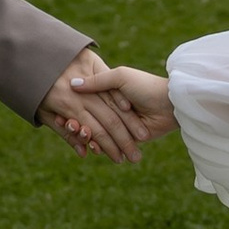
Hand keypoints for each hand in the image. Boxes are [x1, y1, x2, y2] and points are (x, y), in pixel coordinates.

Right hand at [36, 51, 167, 164]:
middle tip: (67, 127)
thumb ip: (98, 82)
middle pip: (89, 119)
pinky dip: (101, 148)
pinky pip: (111, 145)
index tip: (57, 113)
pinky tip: (92, 150)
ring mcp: (120, 125)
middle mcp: (112, 108)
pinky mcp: (128, 139)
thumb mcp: (120, 77)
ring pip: (98, 133)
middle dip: (77, 125)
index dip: (71, 107)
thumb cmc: (145, 85)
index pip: (84, 101)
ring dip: (87, 138)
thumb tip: (73, 84)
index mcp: (108, 92)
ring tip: (79, 138)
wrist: (171, 103)